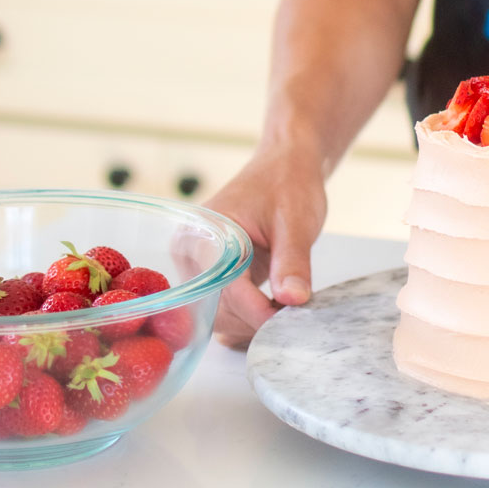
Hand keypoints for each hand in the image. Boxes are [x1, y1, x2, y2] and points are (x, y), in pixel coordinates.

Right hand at [206, 139, 327, 348]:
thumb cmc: (288, 184)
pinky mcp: (212, 274)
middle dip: (255, 319)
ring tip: (287, 310)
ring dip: (253, 321)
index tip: (288, 321)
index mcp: (205, 234)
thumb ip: (293, 262)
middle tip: (293, 317)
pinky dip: (249, 316)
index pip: (225, 288)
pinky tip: (274, 309)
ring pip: (220, 315)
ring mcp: (199, 266)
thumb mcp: (296, 221)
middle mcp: (192, 251)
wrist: (286, 166)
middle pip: (217, 308)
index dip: (257, 311)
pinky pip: (225, 308)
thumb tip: (293, 300)